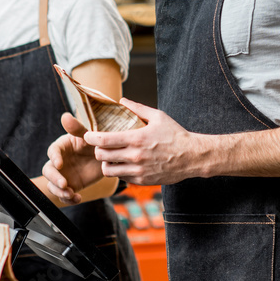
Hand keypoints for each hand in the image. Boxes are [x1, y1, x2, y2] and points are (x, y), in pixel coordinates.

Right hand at [42, 112, 104, 203]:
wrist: (108, 158)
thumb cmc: (96, 142)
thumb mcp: (89, 135)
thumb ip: (77, 128)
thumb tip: (65, 116)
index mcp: (62, 146)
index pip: (52, 151)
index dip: (54, 158)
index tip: (60, 164)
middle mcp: (60, 161)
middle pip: (48, 171)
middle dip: (54, 179)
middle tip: (64, 184)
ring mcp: (64, 175)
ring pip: (53, 186)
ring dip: (59, 192)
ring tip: (71, 194)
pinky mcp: (71, 186)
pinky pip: (64, 195)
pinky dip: (69, 199)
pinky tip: (77, 198)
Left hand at [84, 98, 206, 185]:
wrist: (191, 157)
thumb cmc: (175, 135)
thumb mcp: (158, 116)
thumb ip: (138, 108)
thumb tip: (122, 101)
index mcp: (137, 138)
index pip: (104, 140)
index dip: (91, 138)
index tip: (88, 135)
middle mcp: (135, 156)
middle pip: (102, 156)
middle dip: (97, 150)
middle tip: (100, 146)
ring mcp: (138, 170)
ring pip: (108, 170)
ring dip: (106, 163)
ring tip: (110, 158)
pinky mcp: (142, 180)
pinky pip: (122, 178)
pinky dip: (119, 171)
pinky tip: (124, 164)